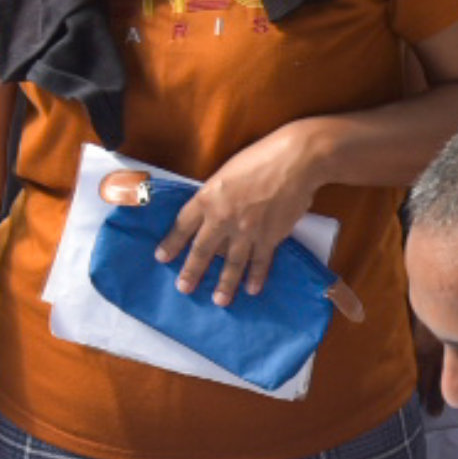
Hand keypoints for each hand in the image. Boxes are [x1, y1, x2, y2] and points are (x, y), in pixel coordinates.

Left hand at [160, 126, 326, 305]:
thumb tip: (212, 213)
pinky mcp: (270, 237)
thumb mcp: (226, 172)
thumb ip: (215, 195)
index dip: (171, 243)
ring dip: (225, 284)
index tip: (162, 257)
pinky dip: (256, 277)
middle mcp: (223, 218)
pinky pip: (260, 262)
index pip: (183, 225)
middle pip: (202, 250)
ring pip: (232, 264)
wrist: (295, 162)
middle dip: (191, 271)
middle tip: (183, 288)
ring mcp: (247, 231)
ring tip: (219, 300)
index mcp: (208, 197)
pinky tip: (251, 289)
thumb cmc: (260, 158)